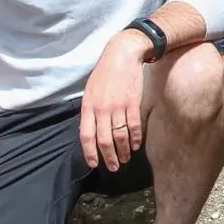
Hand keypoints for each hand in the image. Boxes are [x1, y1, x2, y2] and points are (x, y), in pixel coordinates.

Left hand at [78, 32, 150, 171]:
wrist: (121, 55)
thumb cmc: (104, 73)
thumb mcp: (90, 91)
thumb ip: (89, 111)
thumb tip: (90, 130)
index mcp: (88, 107)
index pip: (86, 135)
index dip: (90, 152)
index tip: (94, 164)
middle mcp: (102, 109)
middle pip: (104, 140)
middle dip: (109, 157)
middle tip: (114, 167)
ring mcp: (118, 106)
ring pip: (120, 136)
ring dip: (124, 150)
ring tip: (126, 159)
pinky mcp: (132, 103)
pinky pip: (133, 126)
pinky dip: (135, 138)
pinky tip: (136, 145)